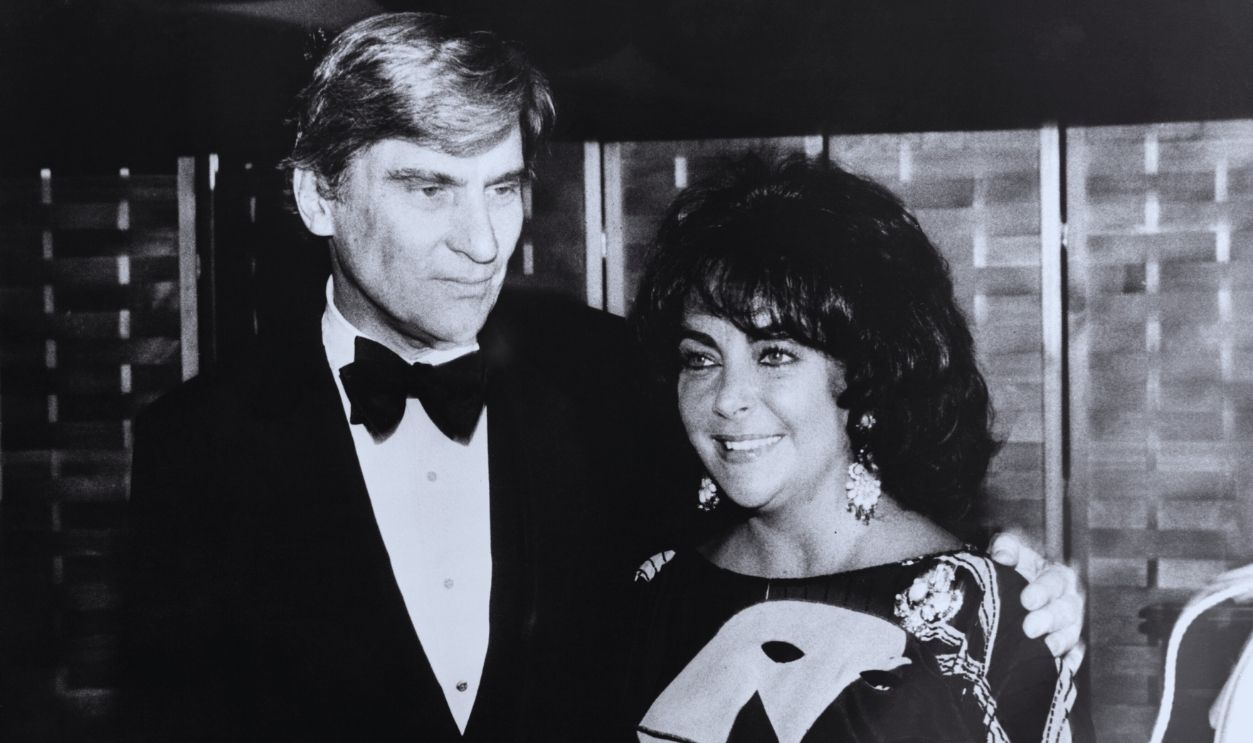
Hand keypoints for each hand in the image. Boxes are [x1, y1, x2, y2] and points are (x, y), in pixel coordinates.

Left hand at [989, 532, 1085, 673]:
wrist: (1015, 591)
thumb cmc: (1015, 568)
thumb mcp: (1009, 550)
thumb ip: (1006, 547)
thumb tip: (1002, 556)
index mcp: (1058, 576)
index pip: (1055, 581)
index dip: (1042, 591)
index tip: (1026, 599)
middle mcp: (1069, 601)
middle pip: (1066, 611)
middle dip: (1049, 620)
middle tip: (1029, 628)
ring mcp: (1071, 626)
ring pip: (1072, 635)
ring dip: (1060, 643)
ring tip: (1046, 649)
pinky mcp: (1068, 648)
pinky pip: (1074, 657)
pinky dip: (1070, 663)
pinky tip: (1063, 669)